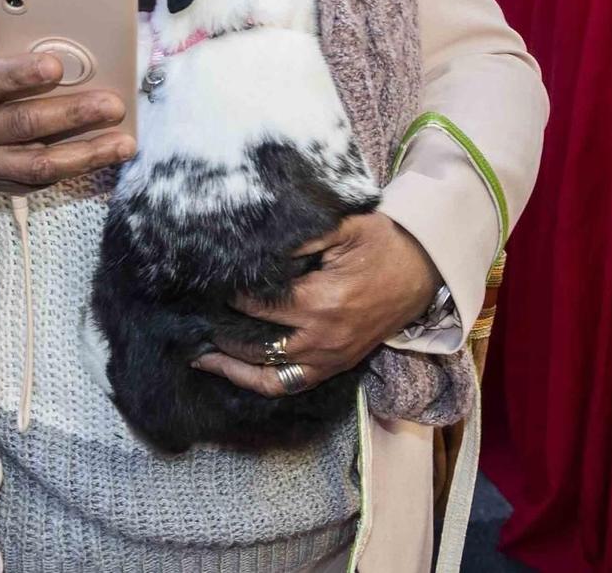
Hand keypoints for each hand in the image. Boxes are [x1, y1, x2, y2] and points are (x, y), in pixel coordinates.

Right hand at [0, 43, 134, 204]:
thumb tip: (51, 58)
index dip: (20, 76)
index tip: (55, 67)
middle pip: (22, 125)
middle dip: (72, 114)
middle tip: (112, 104)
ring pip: (37, 165)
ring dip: (87, 153)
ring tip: (123, 142)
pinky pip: (39, 181)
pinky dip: (75, 169)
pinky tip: (104, 155)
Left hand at [192, 213, 439, 397]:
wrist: (422, 271)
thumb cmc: (382, 243)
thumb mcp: (345, 227)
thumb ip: (300, 238)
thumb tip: (255, 247)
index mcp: (321, 302)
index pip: (257, 303)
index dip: (228, 293)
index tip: (204, 282)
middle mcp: (320, 338)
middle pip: (253, 342)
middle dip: (219, 328)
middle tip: (189, 314)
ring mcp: (327, 358)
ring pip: (265, 374)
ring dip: (229, 364)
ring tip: (197, 351)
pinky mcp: (333, 367)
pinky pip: (287, 385)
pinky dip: (257, 381)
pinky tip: (232, 369)